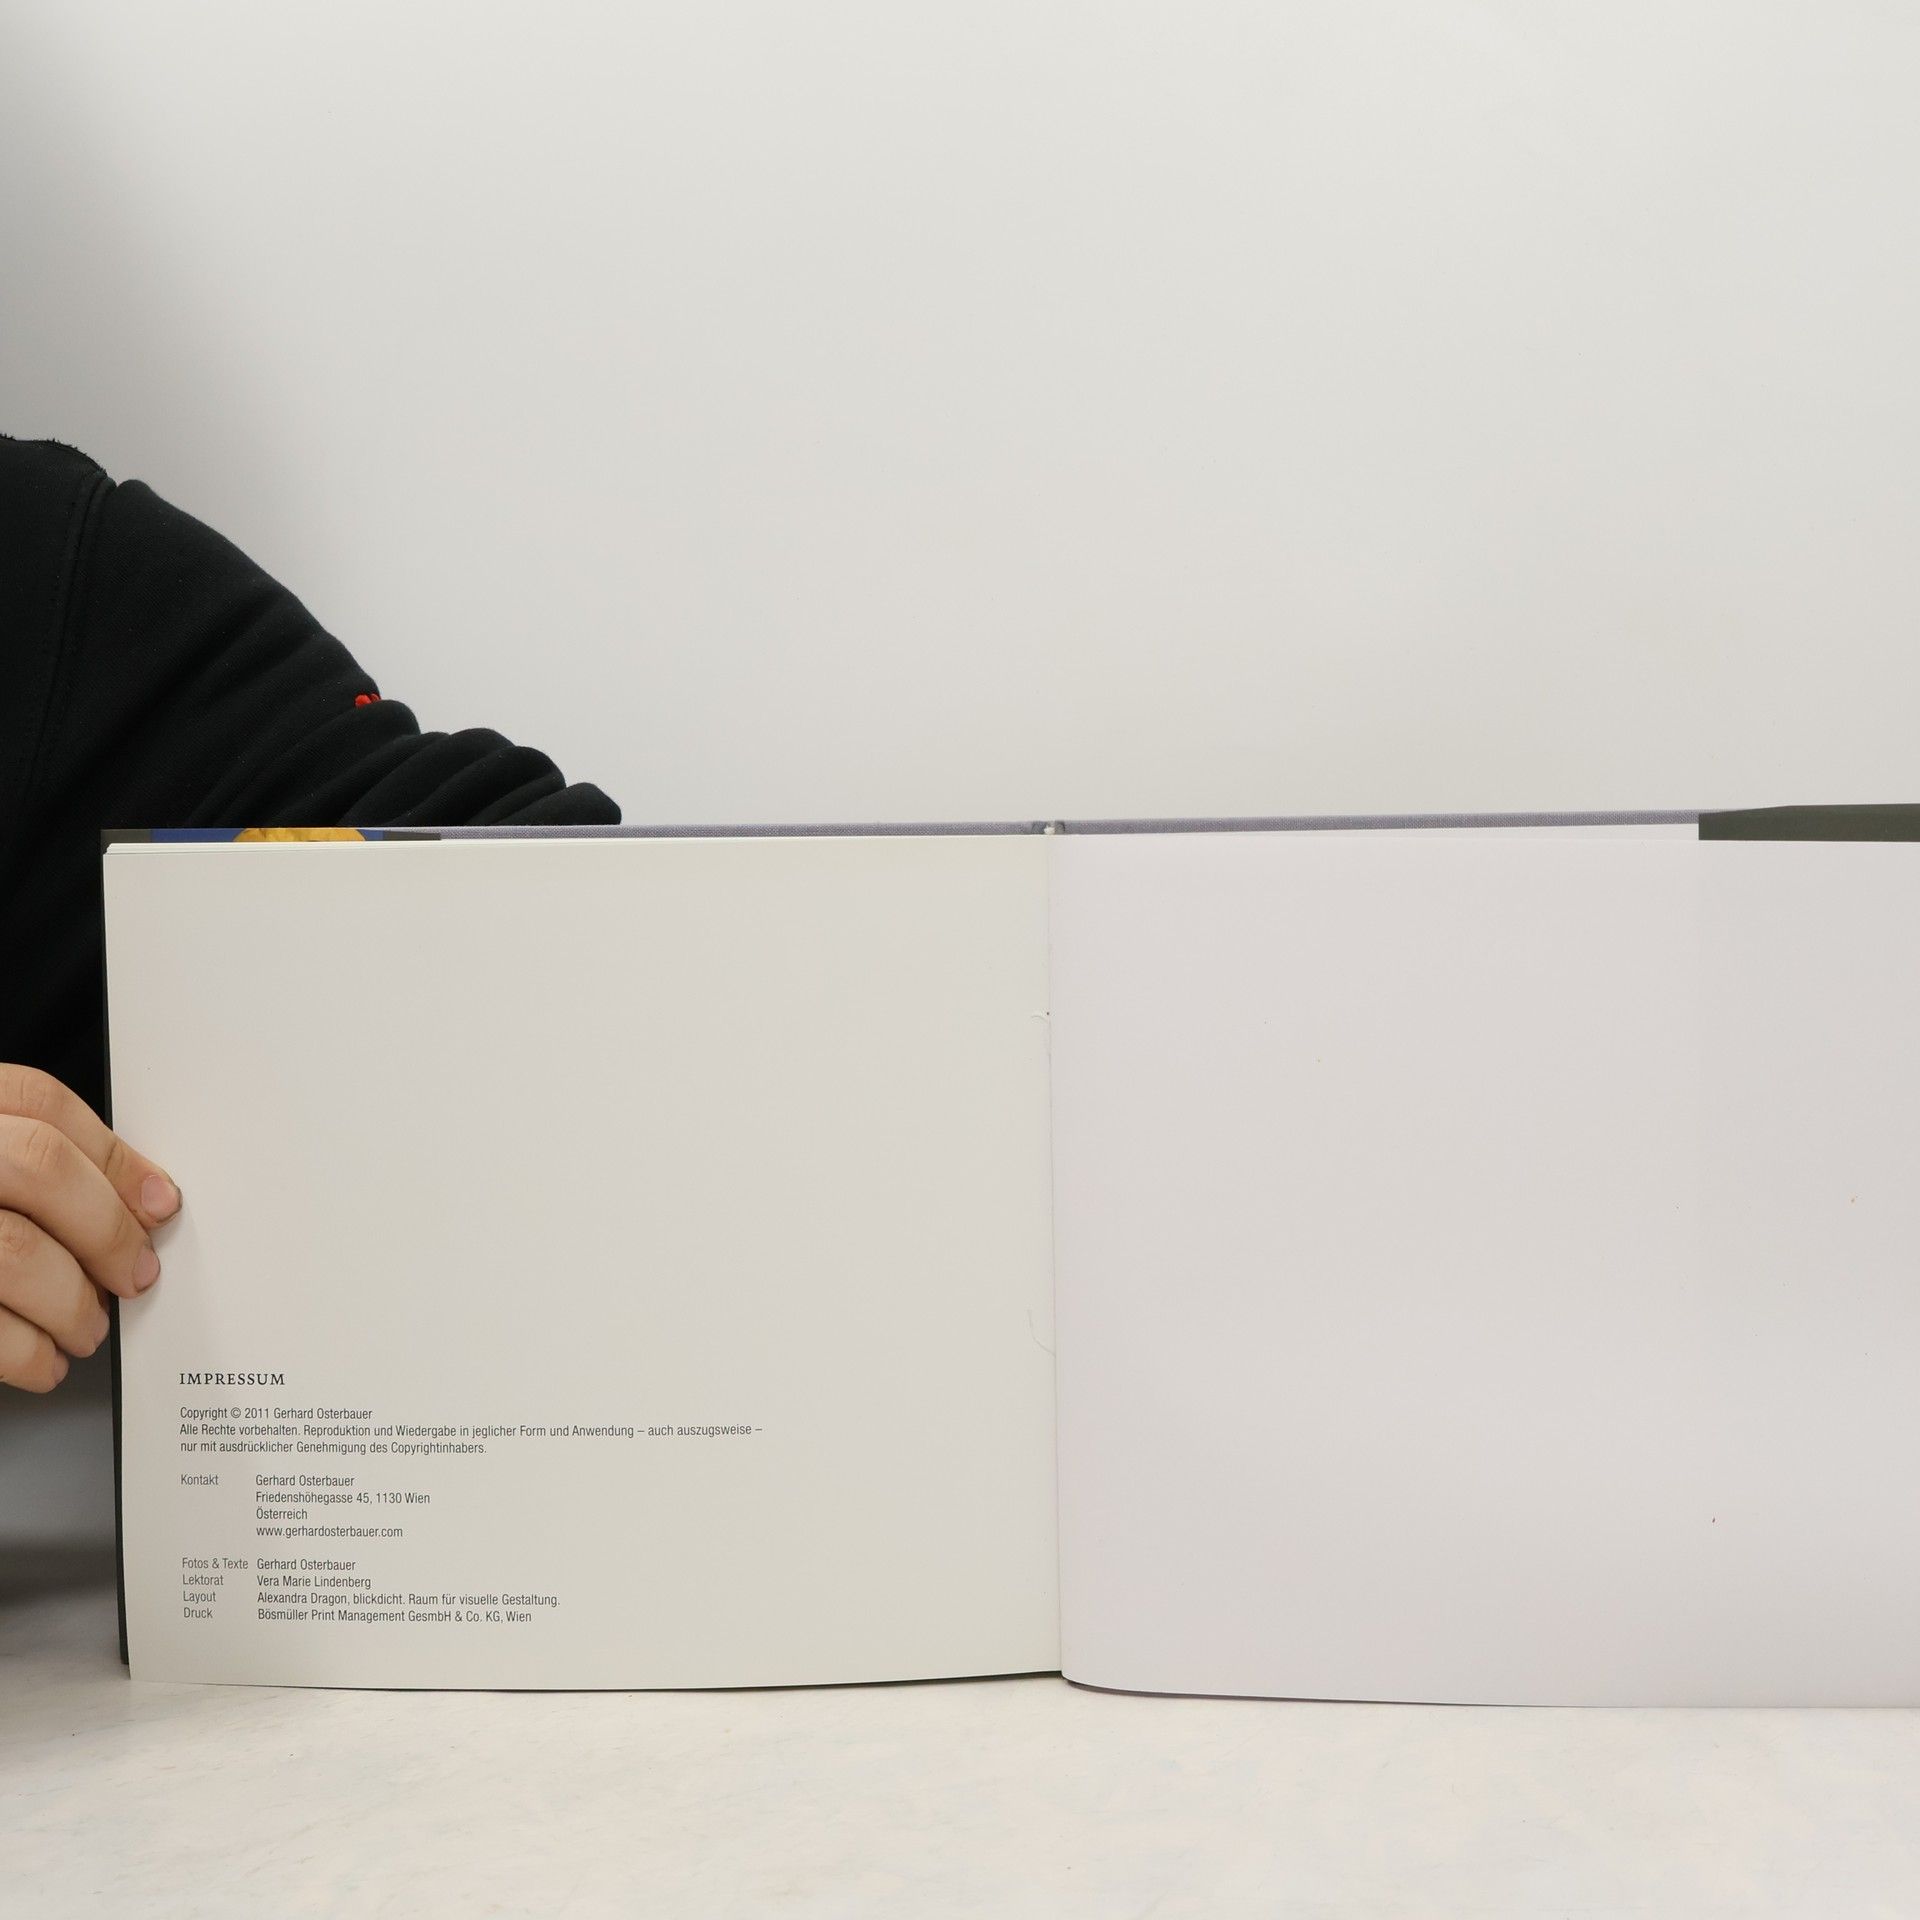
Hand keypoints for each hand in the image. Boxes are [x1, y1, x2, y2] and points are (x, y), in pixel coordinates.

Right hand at [0, 1065, 180, 1392]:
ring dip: (69, 1302)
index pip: (39, 1106)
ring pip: (12, 1252)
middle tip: (133, 1275)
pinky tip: (40, 1361)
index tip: (157, 1203)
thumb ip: (21, 1159)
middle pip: (36, 1167)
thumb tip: (133, 1200)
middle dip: (103, 1230)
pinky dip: (24, 1351)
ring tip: (85, 1327)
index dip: (113, 1158)